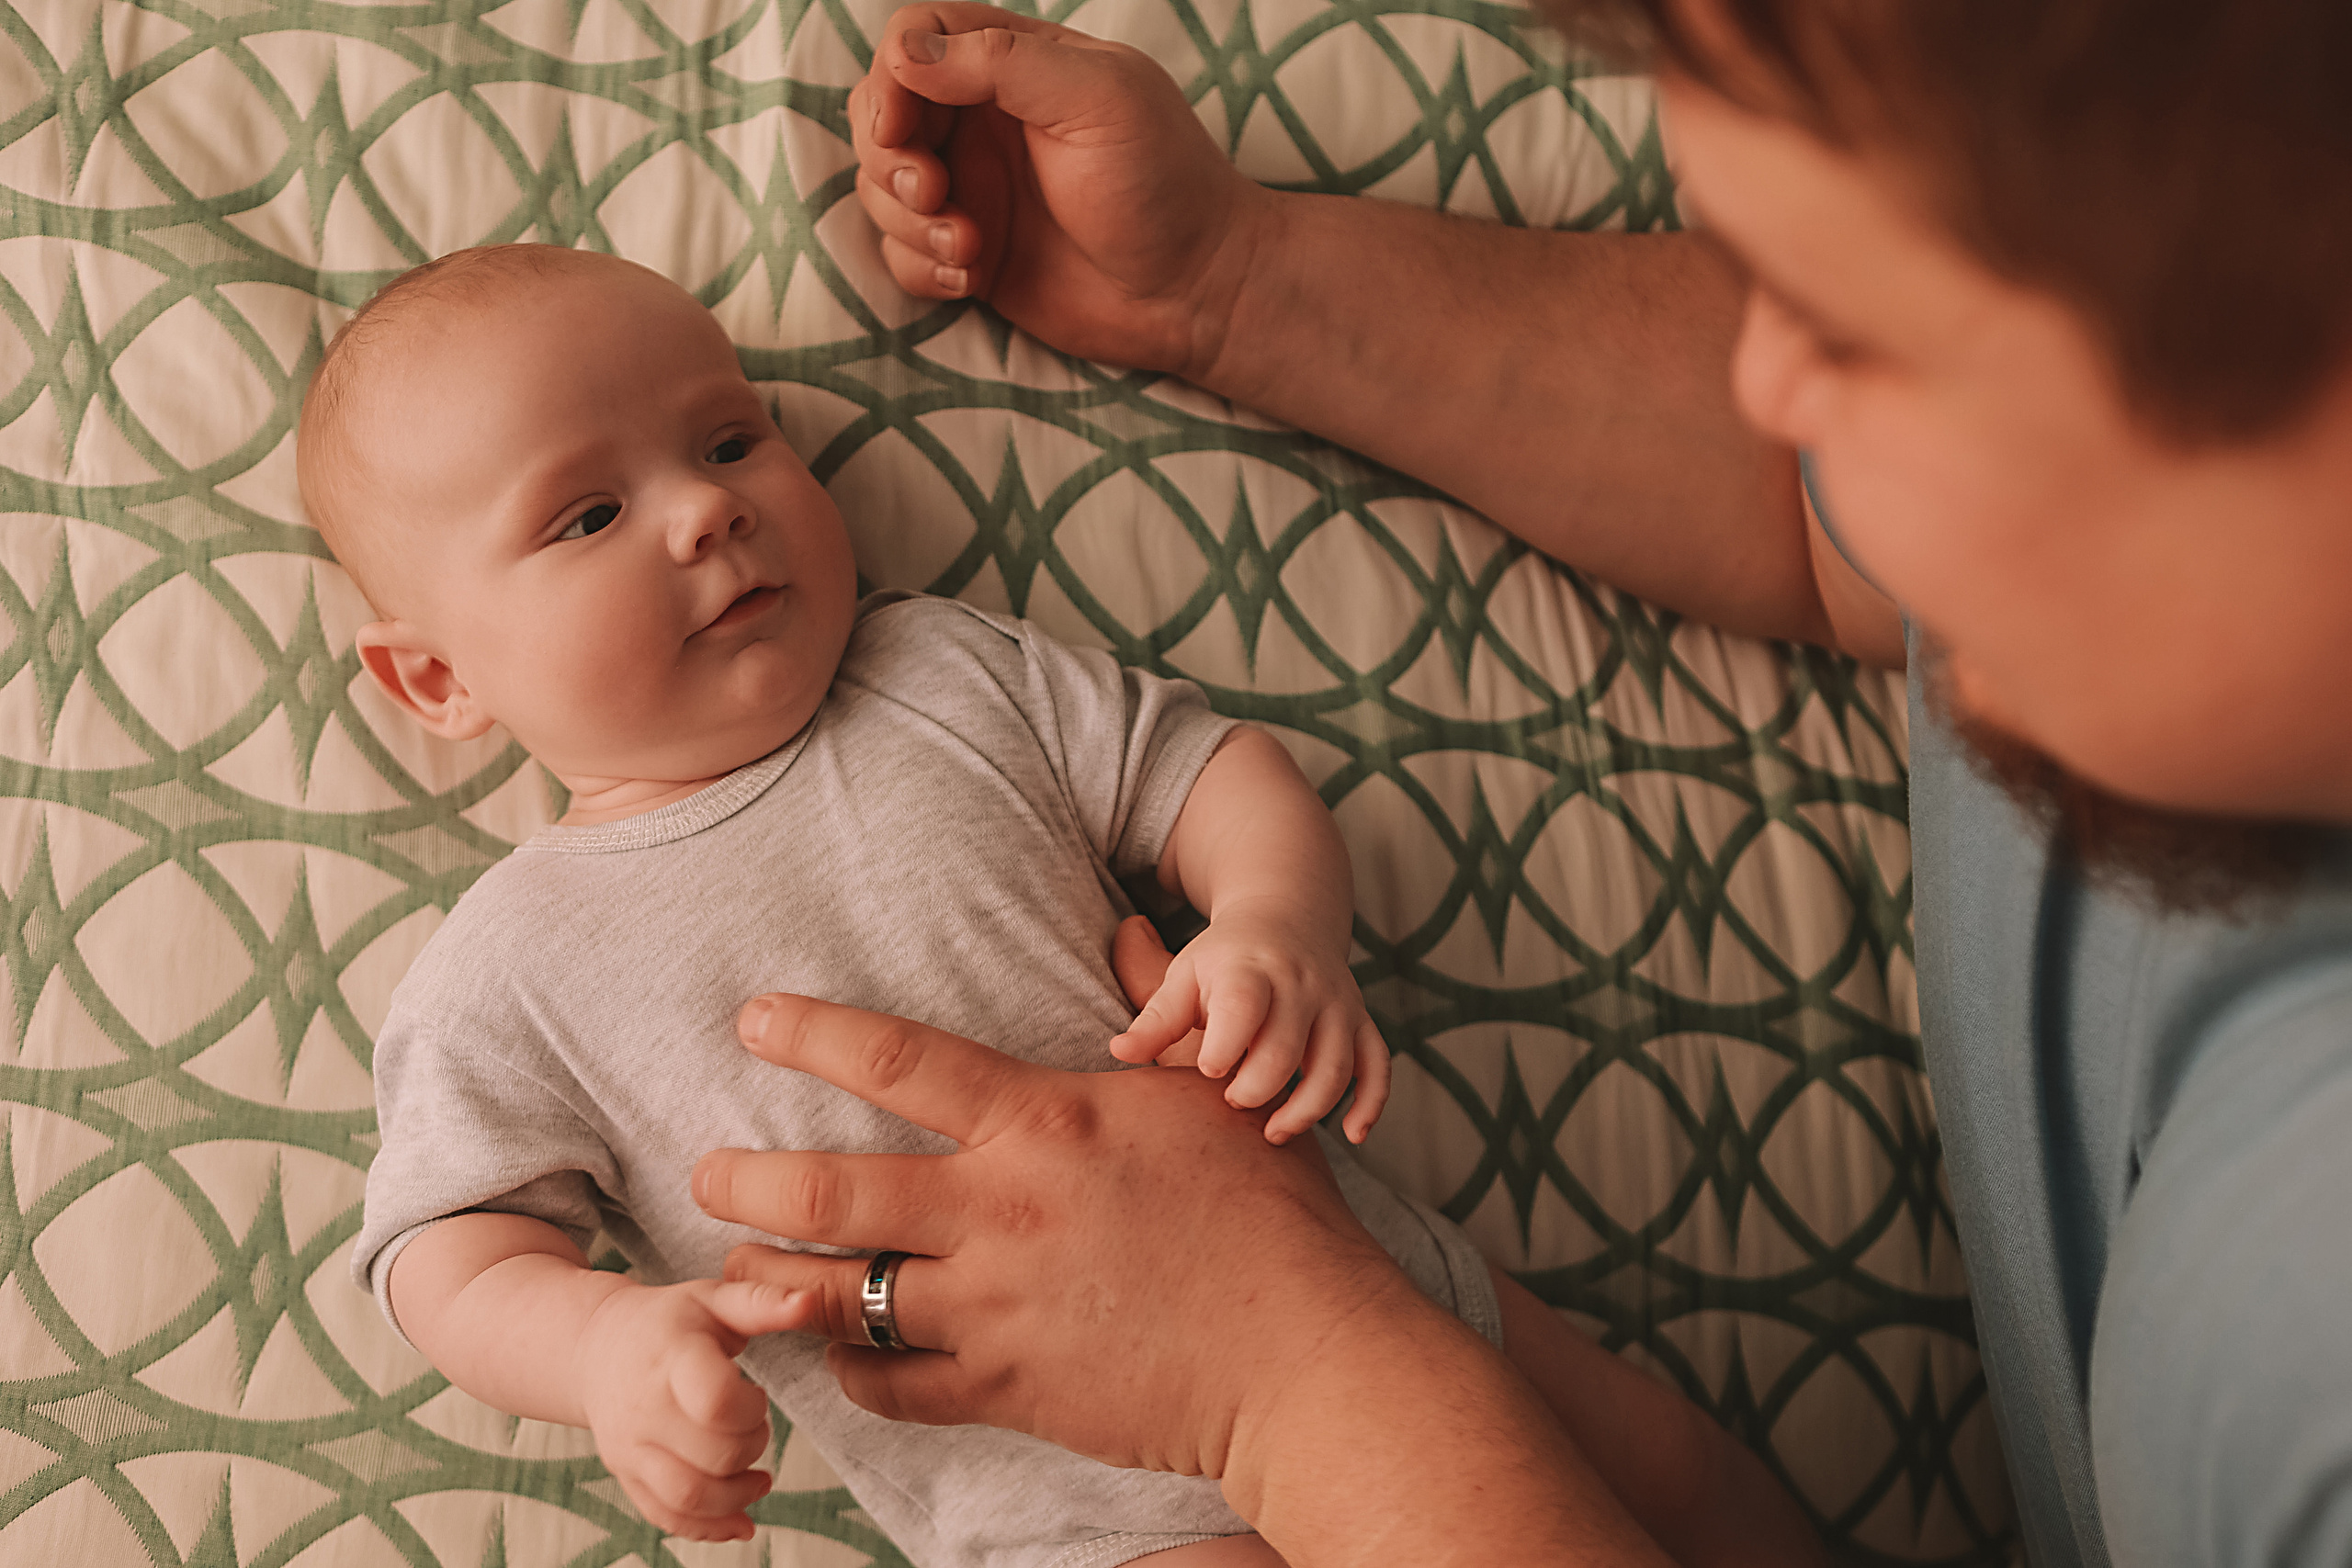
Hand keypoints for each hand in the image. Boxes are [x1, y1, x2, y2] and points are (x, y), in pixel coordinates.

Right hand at [573, 1278, 802, 1540]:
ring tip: (757, 1477)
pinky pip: (666, 1516)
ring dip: (737, 1496)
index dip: (751, 1407)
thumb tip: (811, 1301)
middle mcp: (644, 1409)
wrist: (599, 1348)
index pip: (716, 1402)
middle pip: (714, 1455)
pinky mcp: (627, 1475)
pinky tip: (739, 1521)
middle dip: (753, 1445)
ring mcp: (631, 1448)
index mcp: (670, 1359)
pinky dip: (708, 1528)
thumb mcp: (714, 1299)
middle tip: (754, 1423)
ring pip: (690, 1496)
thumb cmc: (667, 1321)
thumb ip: (764, 1302)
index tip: (755, 1393)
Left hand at [690, 992, 1425, 1482]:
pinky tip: (837, 1358)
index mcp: (1045, 1123)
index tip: (752, 1017)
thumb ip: (1154, 1005)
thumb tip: (1128, 923)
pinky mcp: (1008, 1389)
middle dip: (745, 1178)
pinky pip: (893, 1386)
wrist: (1304, 1357)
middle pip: (830, 1190)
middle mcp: (1002, 1210)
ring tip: (733, 1272)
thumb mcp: (1208, 1095)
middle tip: (702, 1171)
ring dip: (771, 1284)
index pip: (901, 1061)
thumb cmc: (1272, 1214)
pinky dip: (854, 1373)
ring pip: (838, 1295)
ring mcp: (997, 1307)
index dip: (813, 1033)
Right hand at [849, 3, 1271, 373]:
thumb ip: (1001, 61)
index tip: (900, 122)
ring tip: (967, 247)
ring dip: (907, 221)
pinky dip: (920, 268)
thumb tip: (904, 51)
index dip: (893, 73)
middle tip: (933, 191)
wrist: (1200, 291)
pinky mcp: (973, 258)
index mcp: (1016, 66)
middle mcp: (986, 123)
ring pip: (883, 189)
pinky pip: (904, 256)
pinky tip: (969, 278)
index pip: (917, 36)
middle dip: (890, 156)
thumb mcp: (1097, 97)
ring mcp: (977, 192)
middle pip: (882, 112)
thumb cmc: (1165, 182)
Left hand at [1107, 910, 1390, 1143]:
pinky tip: (1353, 1134)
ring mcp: (1336, 1005)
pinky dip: (1371, 1102)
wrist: (1287, 918)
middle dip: (1258, 1088)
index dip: (1225, 1046)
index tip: (1208, 1071)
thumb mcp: (1183, 978)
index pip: (1242, 1006)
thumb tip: (1118, 1054)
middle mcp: (1300, 985)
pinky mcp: (1360, 1023)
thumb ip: (1155, 1019)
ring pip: (1335, 1065)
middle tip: (1232, 1103)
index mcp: (1249, 971)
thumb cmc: (1222, 962)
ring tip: (1273, 1133)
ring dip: (1308, 1107)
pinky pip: (1377, 1065)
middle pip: (1286, 1049)